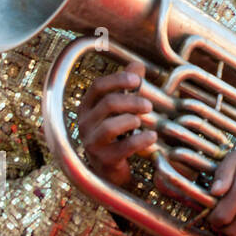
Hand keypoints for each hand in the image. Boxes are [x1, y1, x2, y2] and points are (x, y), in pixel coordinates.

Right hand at [78, 62, 156, 187]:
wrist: (110, 171)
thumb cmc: (115, 134)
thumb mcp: (121, 108)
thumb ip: (127, 86)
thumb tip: (136, 64)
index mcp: (87, 108)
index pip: (98, 87)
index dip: (117, 79)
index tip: (137, 80)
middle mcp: (84, 124)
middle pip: (108, 104)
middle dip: (132, 101)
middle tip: (148, 105)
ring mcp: (92, 143)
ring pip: (110, 126)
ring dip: (132, 120)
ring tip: (143, 121)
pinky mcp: (103, 160)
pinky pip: (123, 147)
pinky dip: (141, 140)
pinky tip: (151, 137)